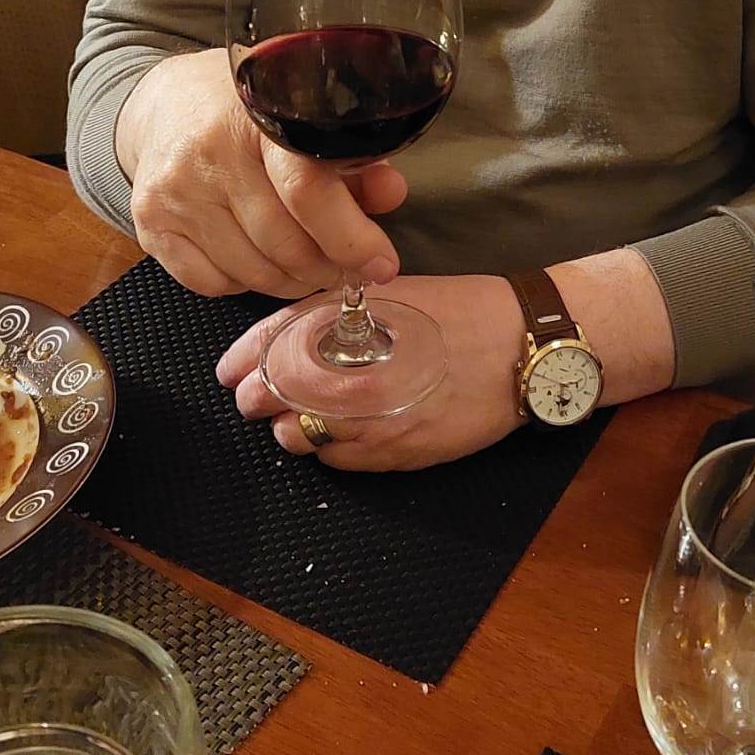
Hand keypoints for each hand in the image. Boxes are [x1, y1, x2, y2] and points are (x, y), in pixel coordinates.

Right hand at [115, 48, 407, 298]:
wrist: (163, 104)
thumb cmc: (245, 112)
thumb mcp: (303, 116)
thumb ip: (351, 158)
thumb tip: (391, 195)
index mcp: (256, 115)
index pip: (306, 190)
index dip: (351, 237)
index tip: (381, 263)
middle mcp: (207, 153)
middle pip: (283, 241)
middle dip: (326, 266)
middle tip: (345, 268)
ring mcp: (174, 192)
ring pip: (252, 271)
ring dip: (291, 280)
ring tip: (307, 266)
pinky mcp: (150, 225)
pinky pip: (212, 284)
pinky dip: (245, 284)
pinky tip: (257, 260)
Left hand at [216, 274, 528, 469]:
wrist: (525, 348)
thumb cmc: (463, 310)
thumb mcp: (393, 292)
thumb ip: (335, 312)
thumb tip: (286, 333)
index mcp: (353, 330)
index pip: (274, 346)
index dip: (243, 360)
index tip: (228, 372)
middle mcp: (358, 381)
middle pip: (277, 398)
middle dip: (258, 398)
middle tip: (255, 397)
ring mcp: (377, 425)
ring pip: (302, 439)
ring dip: (290, 427)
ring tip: (298, 414)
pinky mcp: (399, 457)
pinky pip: (340, 462)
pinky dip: (328, 449)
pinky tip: (339, 432)